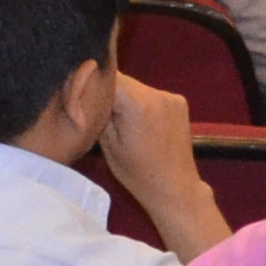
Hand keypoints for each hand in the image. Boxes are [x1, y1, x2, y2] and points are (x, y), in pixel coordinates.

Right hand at [97, 71, 197, 196]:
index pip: (107, 77)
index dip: (93, 85)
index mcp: (137, 104)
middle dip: (110, 92)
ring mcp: (171, 96)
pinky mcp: (180, 101)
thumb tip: (89, 92)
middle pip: (124, 81)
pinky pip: (151, 94)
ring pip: (137, 87)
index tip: (85, 98)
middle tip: (102, 113)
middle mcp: (157, 93)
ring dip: (127, 98)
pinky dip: (142, 103)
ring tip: (123, 122)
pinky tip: (142, 124)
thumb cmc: (137, 173)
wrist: (174, 187)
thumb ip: (99, 112)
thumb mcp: (107, 144)